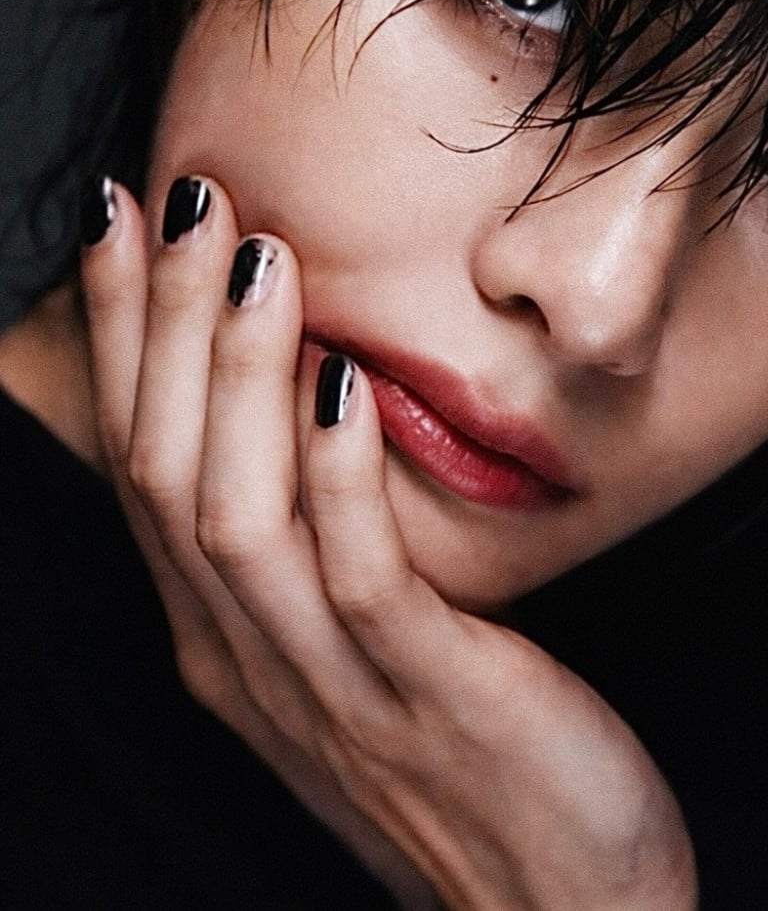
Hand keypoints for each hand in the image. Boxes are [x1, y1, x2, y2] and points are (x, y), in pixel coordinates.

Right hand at [80, 176, 696, 910]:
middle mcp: (254, 661)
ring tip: (249, 258)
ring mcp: (333, 687)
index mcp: (229, 639)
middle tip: (176, 199)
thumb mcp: (355, 643)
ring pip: (239, 516)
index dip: (120, 339)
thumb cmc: (462, 754)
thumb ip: (313, 537)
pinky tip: (345, 379)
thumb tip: (303, 387)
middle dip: (160, 327)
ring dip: (234, 378)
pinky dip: (339, 474)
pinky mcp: (430, 700)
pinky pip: (361, 579)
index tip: (119, 222)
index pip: (145, 465)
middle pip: (169, 473)